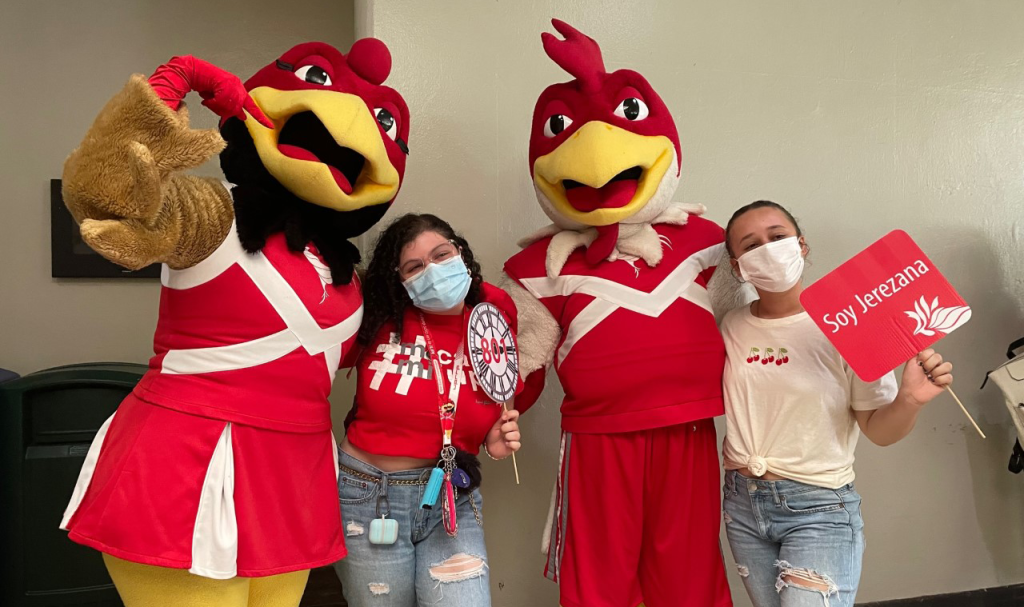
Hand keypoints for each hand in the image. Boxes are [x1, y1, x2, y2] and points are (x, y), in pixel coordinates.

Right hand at [148, 55, 271, 126]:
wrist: (193, 72)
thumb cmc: (205, 84)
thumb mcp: (221, 99)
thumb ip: (232, 107)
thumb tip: (243, 117)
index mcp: (239, 90)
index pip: (252, 106)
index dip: (260, 117)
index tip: (269, 125)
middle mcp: (238, 86)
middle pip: (237, 110)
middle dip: (224, 110)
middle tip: (213, 104)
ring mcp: (232, 84)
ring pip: (229, 106)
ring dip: (216, 106)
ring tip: (209, 99)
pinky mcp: (225, 82)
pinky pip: (221, 101)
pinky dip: (212, 102)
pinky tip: (206, 97)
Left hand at [484, 409, 520, 459]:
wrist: (489, 448)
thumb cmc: (492, 436)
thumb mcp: (494, 426)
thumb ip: (500, 419)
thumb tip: (505, 410)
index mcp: (509, 422)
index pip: (515, 414)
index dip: (511, 414)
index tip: (504, 417)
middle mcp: (513, 429)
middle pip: (515, 425)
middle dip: (506, 427)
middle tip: (501, 430)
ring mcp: (515, 438)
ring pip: (516, 435)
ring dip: (508, 436)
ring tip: (503, 438)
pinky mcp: (515, 446)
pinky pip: (517, 444)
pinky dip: (511, 444)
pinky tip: (506, 444)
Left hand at [899, 349, 952, 406]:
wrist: (911, 392)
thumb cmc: (910, 379)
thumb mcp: (910, 363)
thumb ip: (915, 352)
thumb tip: (918, 343)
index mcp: (927, 359)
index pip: (932, 351)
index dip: (925, 357)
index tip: (919, 362)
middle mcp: (935, 364)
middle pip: (939, 357)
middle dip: (929, 365)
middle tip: (924, 371)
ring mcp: (941, 372)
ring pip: (947, 365)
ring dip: (936, 372)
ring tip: (929, 377)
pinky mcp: (945, 381)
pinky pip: (948, 376)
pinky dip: (940, 380)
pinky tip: (934, 382)